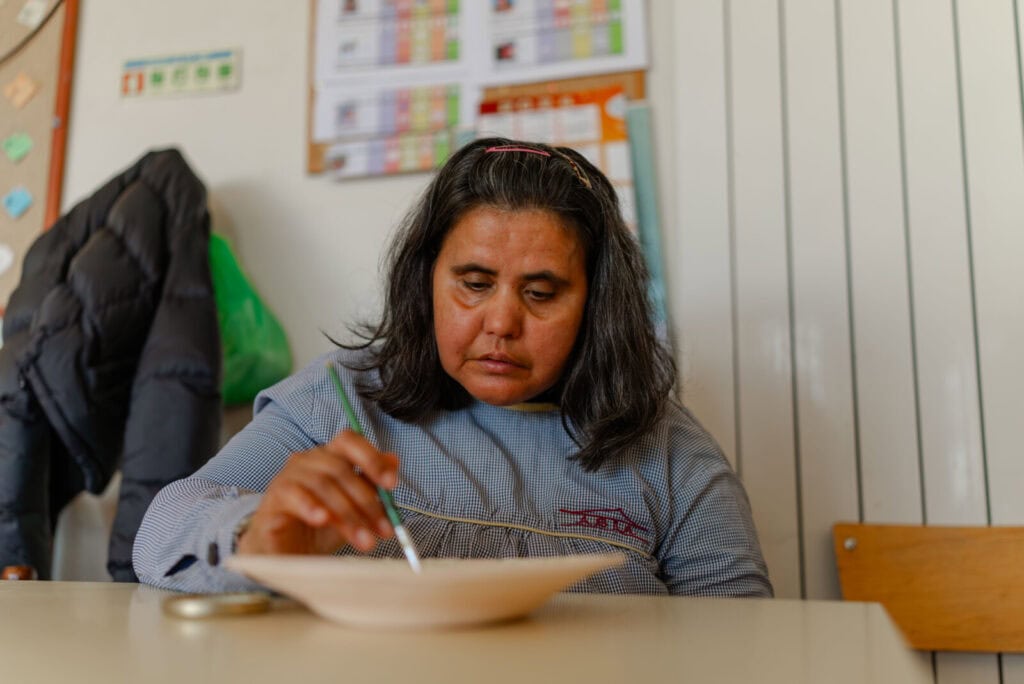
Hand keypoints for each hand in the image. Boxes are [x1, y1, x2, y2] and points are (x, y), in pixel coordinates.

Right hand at [236, 430, 398, 554]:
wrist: (287, 555)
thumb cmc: (320, 529)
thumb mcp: (354, 509)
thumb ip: (371, 485)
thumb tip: (394, 460)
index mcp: (329, 457)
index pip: (350, 441)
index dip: (372, 458)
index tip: (391, 484)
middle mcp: (308, 461)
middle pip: (341, 469)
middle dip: (367, 501)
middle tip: (383, 529)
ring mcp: (288, 477)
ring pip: (323, 484)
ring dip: (348, 514)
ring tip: (363, 540)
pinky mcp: (274, 498)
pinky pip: (293, 495)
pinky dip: (311, 506)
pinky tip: (323, 520)